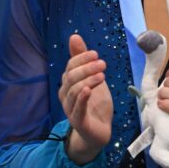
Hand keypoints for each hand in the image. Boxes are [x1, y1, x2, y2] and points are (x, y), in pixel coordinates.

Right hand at [58, 34, 112, 163]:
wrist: (99, 131)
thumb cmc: (94, 103)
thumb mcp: (92, 77)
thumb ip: (82, 59)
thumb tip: (74, 36)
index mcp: (68, 84)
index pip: (70, 67)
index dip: (82, 59)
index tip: (95, 54)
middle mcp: (66, 95)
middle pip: (71, 77)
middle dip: (87, 68)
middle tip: (102, 64)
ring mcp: (70, 109)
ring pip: (74, 91)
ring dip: (88, 80)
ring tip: (102, 75)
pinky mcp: (78, 121)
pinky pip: (77, 108)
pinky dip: (81, 98)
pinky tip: (88, 90)